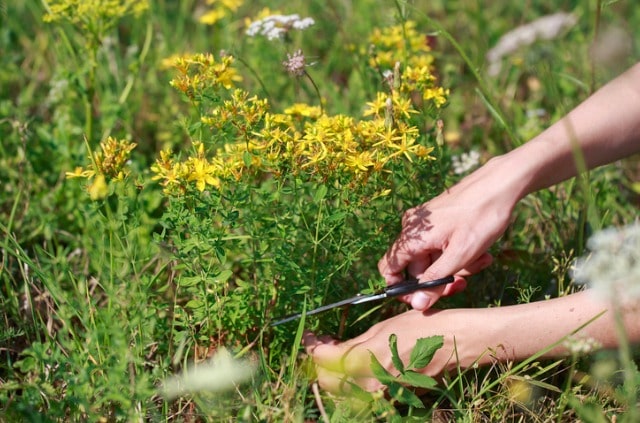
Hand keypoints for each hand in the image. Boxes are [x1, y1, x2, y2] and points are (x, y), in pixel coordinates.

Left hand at [303, 308, 485, 393]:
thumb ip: (354, 344)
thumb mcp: (381, 329)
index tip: (310, 336)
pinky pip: (362, 395)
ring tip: (338, 353)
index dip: (311, 346)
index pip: (322, 359)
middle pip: (326, 382)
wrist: (455, 343)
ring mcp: (381, 394)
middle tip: (322, 344)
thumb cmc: (420, 327)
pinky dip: (352, 382)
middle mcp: (370, 382)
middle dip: (318, 363)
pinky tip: (356, 365)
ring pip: (343, 392)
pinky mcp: (392, 398)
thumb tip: (330, 349)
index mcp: (365, 359)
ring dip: (334, 374)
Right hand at [378, 157, 519, 309]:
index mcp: (412, 237)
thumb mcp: (460, 256)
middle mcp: (413, 229)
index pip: (389, 269)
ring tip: (482, 260)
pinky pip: (442, 247)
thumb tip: (417, 305)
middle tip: (464, 283)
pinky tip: (481, 252)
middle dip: (440, 280)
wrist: (500, 184)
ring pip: (433, 259)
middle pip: (416, 268)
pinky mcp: (439, 222)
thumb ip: (435, 281)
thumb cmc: (481, 217)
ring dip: (456, 267)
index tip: (424, 299)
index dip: (402, 289)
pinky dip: (459, 254)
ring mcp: (426, 225)